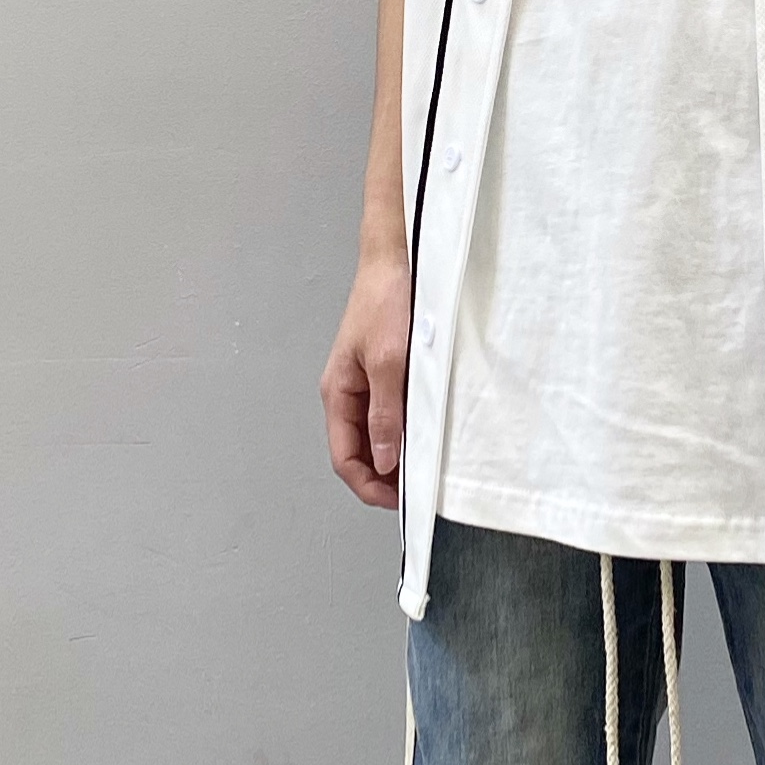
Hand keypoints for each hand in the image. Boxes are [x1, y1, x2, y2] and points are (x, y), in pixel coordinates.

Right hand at [321, 250, 411, 507]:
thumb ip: (385, 415)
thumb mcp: (390, 363)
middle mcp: (348, 395)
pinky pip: (390, 416)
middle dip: (384, 477)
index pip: (344, 459)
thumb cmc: (386, 304)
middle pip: (359, 453)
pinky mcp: (384, 376)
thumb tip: (385, 461)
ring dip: (396, 455)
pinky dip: (405, 432)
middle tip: (418, 489)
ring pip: (376, 437)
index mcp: (338, 394)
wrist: (397, 263)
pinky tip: (426, 435)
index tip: (400, 501)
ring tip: (425, 466)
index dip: (369, 486)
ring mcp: (366, 386)